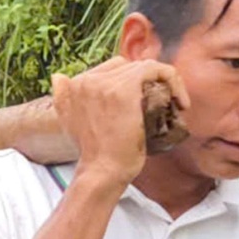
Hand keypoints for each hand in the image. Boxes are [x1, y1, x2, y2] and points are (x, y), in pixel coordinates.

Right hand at [51, 57, 187, 188]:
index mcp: (73, 84)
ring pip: (143, 67)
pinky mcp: (124, 89)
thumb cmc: (94, 155)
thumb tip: (58, 77)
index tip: (146, 102)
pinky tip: (181, 102)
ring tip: (174, 105)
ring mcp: (104, 83)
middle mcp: (86, 79)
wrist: (101, 172)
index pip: (111, 69)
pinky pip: (155, 70)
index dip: (133, 82)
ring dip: (164, 83)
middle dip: (148, 83)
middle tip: (164, 104)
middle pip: (127, 66)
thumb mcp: (70, 125)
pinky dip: (172, 80)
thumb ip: (63, 98)